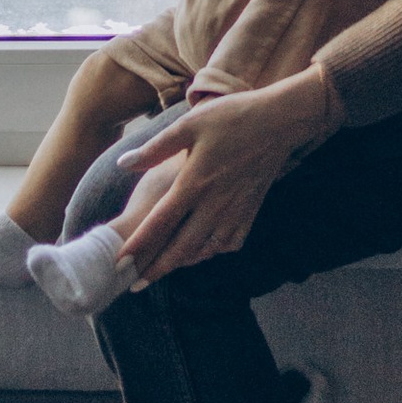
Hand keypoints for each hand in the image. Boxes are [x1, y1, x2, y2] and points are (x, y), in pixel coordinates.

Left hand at [112, 71, 335, 283]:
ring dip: (182, 262)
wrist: (281, 121)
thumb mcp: (189, 124)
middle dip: (156, 269)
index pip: (159, 223)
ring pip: (205, 249)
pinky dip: (212, 252)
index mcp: (195, 182)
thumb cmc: (232, 117)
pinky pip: (229, 243)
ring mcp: (235, 210)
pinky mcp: (251, 211)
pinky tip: (203, 250)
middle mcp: (214, 204)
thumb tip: (123, 164)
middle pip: (181, 247)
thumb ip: (155, 148)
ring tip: (164, 269)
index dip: (138, 246)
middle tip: (136, 285)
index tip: (120, 264)